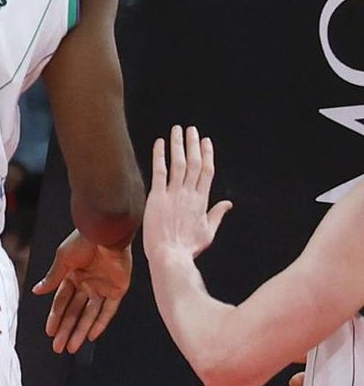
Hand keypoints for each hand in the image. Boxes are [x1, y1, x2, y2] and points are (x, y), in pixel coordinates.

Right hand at [32, 229, 132, 353]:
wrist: (107, 233)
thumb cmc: (84, 240)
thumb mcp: (63, 260)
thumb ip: (52, 278)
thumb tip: (37, 291)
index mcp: (72, 275)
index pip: (61, 301)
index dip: (55, 317)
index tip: (49, 331)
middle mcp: (87, 283)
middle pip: (74, 312)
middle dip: (65, 329)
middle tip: (57, 347)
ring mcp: (102, 287)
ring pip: (89, 314)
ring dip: (80, 331)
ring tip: (71, 347)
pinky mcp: (117, 289)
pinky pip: (108, 311)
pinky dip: (100, 323)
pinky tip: (91, 336)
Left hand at [144, 126, 232, 272]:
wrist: (170, 256)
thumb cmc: (187, 248)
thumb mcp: (208, 233)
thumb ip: (217, 215)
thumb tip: (228, 203)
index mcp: (202, 201)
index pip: (207, 172)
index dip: (207, 154)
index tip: (206, 141)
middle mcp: (189, 194)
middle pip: (194, 163)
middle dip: (193, 144)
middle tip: (191, 129)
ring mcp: (173, 194)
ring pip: (178, 163)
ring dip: (178, 145)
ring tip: (177, 130)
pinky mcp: (157, 197)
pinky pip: (159, 172)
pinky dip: (160, 156)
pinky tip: (159, 143)